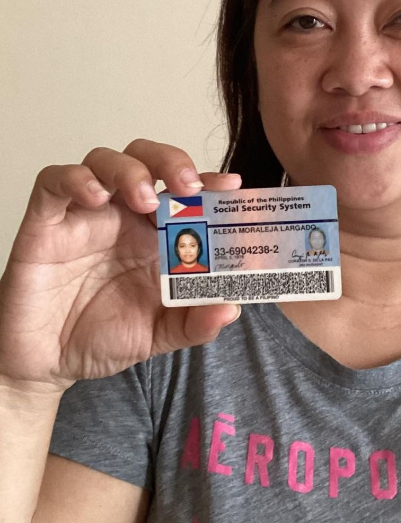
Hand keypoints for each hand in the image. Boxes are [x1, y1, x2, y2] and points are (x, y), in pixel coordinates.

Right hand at [0, 139, 241, 394]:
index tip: (232, 186)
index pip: (186, 192)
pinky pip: (54, 182)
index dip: (209, 182)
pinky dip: (75, 179)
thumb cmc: (104, 337)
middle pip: (147, 160)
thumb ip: (196, 323)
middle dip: (171, 161)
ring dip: (130, 170)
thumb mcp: (160, 333)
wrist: (48, 363)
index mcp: (156, 234)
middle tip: (188, 184)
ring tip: (144, 199)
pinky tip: (95, 198)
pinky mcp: (46, 223)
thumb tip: (230, 307)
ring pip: (105, 160)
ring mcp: (84, 215)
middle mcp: (123, 216)